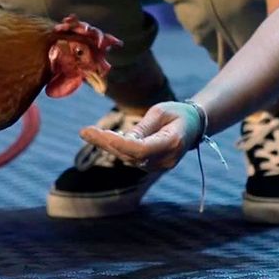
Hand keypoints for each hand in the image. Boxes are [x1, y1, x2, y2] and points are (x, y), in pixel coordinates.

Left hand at [79, 102, 203, 170]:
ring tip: (87, 132)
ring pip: (128, 158)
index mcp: (172, 143)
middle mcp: (166, 160)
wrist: (194, 125)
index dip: (118, 143)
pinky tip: (100, 138)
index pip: (140, 149)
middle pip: (130, 155)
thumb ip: (142, 127)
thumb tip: (122, 139)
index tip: (99, 133)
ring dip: (107, 145)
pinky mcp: (152, 166)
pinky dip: (115, 148)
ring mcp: (160, 166)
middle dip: (105, 143)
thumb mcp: (160, 112)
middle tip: (85, 131)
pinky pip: (131, 158)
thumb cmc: (177, 113)